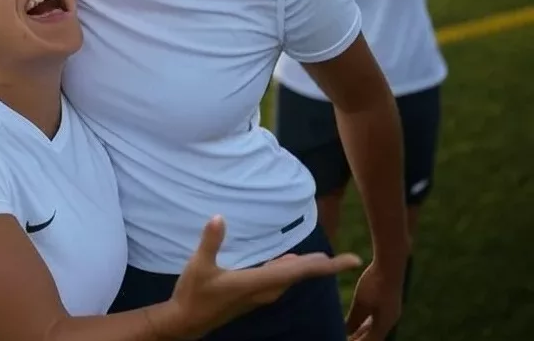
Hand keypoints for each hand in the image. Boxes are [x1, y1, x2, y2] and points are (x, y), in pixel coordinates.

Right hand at [154, 216, 363, 338]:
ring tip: (322, 259)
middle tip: (347, 259)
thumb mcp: (199, 266)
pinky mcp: (252, 295)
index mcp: (257, 283)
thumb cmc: (194, 294)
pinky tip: (288, 263)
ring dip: (305, 268)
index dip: (326, 266)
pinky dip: (289, 270)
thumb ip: (211, 242)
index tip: (352, 261)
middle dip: (322, 267)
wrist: (186, 322)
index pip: (298, 272)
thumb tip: (218, 217)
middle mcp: (265, 290)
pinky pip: (279, 280)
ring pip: (289, 279)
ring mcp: (259, 295)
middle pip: (299, 276)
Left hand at [345, 261, 402, 340]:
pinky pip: (378, 316)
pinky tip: (360, 314)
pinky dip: (367, 319)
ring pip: (376, 326)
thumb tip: (344, 333)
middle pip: (374, 336)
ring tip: (349, 330)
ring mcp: (392, 310)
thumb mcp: (361, 303)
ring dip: (363, 329)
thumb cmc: (374, 282)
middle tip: (345, 336)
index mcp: (385, 323)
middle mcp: (391, 319)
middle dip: (360, 338)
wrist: (391, 262)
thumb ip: (353, 320)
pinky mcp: (391, 300)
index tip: (343, 339)